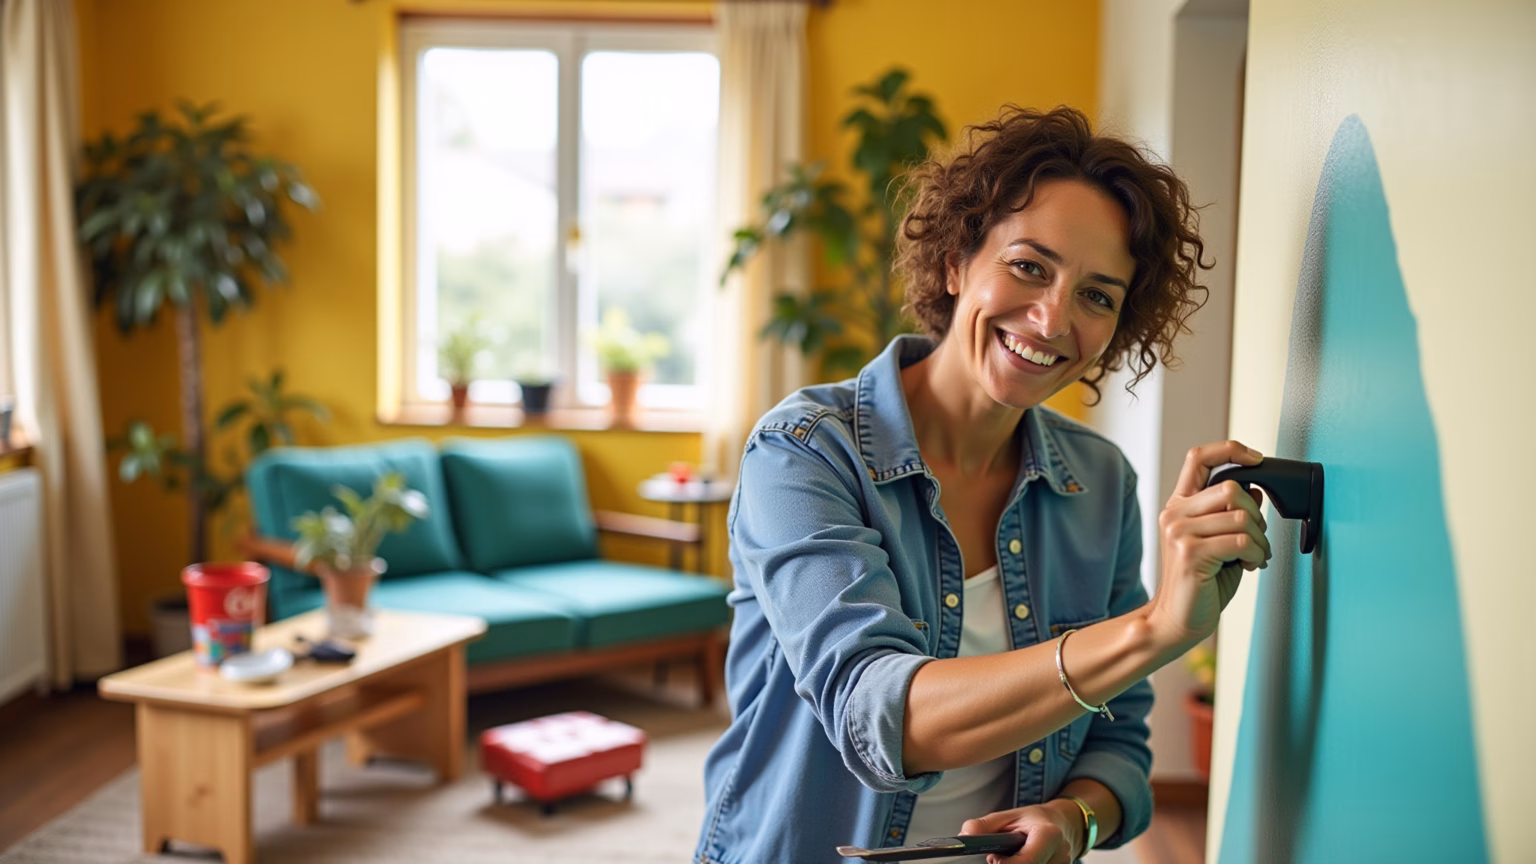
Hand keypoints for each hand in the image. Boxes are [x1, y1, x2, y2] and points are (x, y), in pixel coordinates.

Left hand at [960, 801, 1081, 863]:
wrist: (1062, 824)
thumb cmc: (1032, 820)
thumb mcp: (1007, 816)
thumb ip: (984, 826)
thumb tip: (964, 835)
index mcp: (1049, 834)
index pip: (1026, 862)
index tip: (994, 859)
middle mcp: (1061, 853)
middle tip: (999, 858)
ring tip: (1013, 857)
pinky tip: (1021, 860)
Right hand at [1147, 440, 1270, 649]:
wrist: (1177, 620)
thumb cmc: (1201, 583)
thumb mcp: (1220, 541)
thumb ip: (1232, 514)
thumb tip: (1256, 490)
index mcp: (1180, 506)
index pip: (1199, 457)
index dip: (1230, 449)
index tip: (1256, 459)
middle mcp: (1175, 514)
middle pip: (1231, 487)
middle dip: (1257, 514)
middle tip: (1257, 539)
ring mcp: (1179, 533)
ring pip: (1241, 516)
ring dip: (1260, 539)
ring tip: (1255, 556)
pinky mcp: (1191, 553)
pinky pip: (1241, 541)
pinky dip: (1257, 554)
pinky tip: (1250, 565)